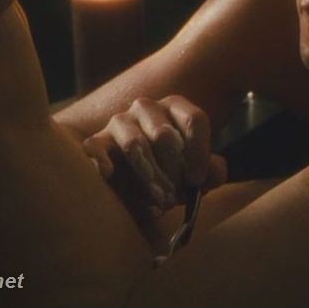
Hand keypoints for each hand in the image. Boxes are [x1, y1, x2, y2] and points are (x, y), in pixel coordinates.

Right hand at [83, 95, 226, 210]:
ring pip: (135, 144)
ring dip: (148, 176)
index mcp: (175, 108)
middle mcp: (147, 107)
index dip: (199, 152)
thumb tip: (212, 171)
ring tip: (156, 200)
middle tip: (174, 195)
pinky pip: (95, 146)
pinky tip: (108, 173)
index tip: (196, 179)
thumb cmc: (170, 175)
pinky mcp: (97, 141)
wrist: (131, 187)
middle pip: (164, 134)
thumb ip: (211, 172)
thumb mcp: (194, 176)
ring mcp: (120, 121)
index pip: (194, 120)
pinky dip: (101, 159)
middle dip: (172, 170)